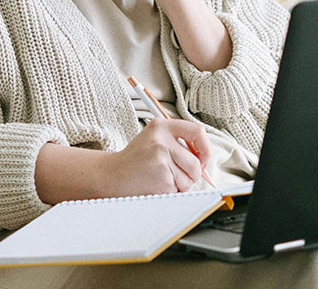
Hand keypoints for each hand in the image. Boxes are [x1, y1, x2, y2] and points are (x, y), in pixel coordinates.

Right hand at [98, 118, 212, 196]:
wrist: (112, 176)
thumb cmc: (135, 160)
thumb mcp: (154, 140)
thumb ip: (178, 144)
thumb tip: (205, 159)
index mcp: (161, 126)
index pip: (197, 131)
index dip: (205, 148)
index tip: (202, 158)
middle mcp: (161, 140)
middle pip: (196, 162)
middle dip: (191, 174)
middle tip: (174, 175)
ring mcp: (161, 159)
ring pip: (190, 179)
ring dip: (180, 185)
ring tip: (161, 179)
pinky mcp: (161, 178)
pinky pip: (179, 190)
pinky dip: (171, 192)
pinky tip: (155, 185)